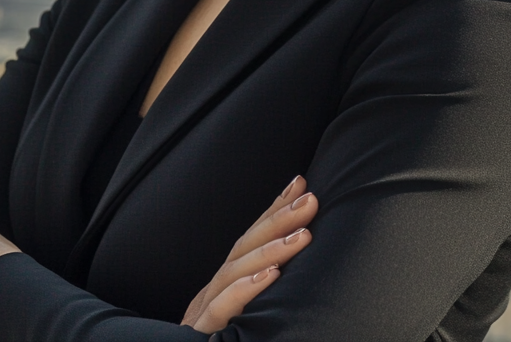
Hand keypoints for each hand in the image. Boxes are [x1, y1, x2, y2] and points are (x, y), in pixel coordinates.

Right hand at [182, 176, 317, 334]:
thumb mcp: (246, 320)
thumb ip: (262, 296)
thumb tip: (296, 271)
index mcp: (224, 286)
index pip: (251, 240)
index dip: (274, 210)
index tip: (301, 183)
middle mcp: (212, 292)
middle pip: (244, 246)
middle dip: (278, 218)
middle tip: (310, 198)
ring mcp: (203, 312)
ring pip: (234, 271)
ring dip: (271, 249)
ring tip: (303, 234)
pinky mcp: (200, 335)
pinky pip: (222, 309)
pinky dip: (245, 290)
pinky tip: (270, 276)